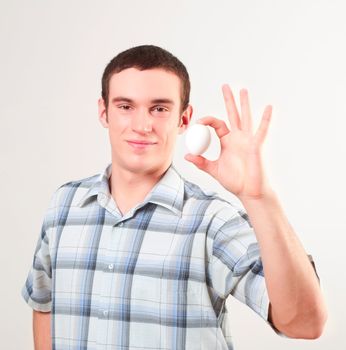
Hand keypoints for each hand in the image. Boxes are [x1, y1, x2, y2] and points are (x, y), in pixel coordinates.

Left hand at [184, 84, 272, 199]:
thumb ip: (201, 162)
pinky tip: (268, 107)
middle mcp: (238, 138)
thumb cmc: (234, 181)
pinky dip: (265, 119)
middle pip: (233, 114)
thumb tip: (187, 155)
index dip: (207, 121)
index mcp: (227, 141)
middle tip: (224, 86)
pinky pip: (261, 131)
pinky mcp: (256, 146)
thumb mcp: (214, 170)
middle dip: (229, 100)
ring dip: (244, 104)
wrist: (248, 191)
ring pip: (246, 118)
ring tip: (243, 90)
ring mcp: (248, 140)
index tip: (197, 123)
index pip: (217, 124)